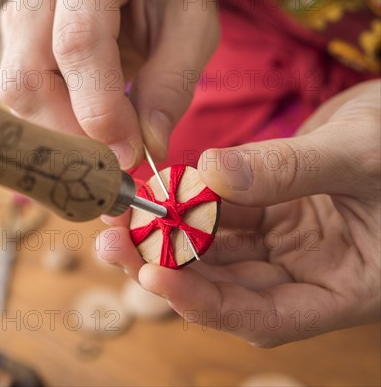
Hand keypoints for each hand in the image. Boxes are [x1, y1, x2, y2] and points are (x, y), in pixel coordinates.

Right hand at [0, 0, 218, 167]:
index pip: (77, 43)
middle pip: (29, 78)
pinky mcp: (15, 39)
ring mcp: (19, 13)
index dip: (100, 109)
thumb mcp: (189, 24)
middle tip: (115, 162)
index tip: (130, 154)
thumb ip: (172, 81)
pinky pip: (22, 95)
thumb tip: (150, 146)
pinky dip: (55, 122)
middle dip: (72, 134)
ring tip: (106, 144)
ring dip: (62, 132)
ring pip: (17, 93)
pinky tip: (87, 127)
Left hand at [97, 80, 380, 346]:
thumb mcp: (362, 156)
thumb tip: (211, 172)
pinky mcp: (271, 212)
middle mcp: (308, 273)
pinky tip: (157, 191)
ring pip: (216, 250)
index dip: (207, 303)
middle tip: (116, 244)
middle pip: (227, 286)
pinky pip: (221, 214)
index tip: (155, 277)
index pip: (266, 316)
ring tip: (122, 219)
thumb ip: (289, 168)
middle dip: (168, 267)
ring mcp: (287, 243)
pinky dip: (189, 204)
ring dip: (167, 236)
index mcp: (344, 287)